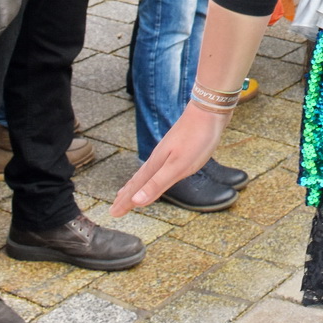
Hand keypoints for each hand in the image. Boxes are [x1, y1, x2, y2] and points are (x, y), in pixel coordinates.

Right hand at [110, 105, 228, 215]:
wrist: (209, 108)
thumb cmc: (196, 138)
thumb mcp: (179, 165)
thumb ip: (158, 183)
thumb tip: (136, 201)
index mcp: (156, 164)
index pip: (136, 187)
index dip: (125, 202)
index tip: (113, 214)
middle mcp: (158, 157)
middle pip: (138, 180)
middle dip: (126, 195)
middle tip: (114, 207)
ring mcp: (167, 151)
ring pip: (146, 172)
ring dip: (136, 184)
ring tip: (127, 192)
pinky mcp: (177, 147)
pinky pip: (157, 166)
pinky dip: (150, 174)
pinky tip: (155, 171)